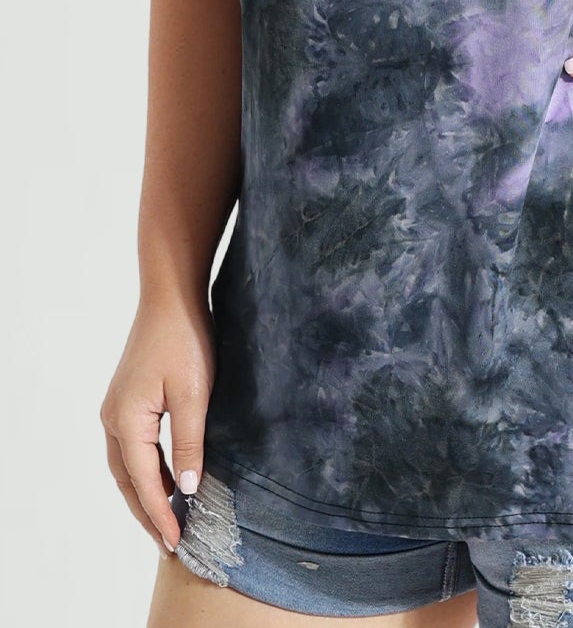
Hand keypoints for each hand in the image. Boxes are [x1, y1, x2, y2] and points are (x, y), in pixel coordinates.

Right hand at [99, 293, 215, 557]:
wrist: (171, 294)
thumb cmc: (184, 339)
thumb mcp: (194, 394)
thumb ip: (189, 444)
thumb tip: (187, 490)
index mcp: (126, 422)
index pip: (144, 484)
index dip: (160, 516)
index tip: (176, 543)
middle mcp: (113, 419)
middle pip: (128, 481)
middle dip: (147, 513)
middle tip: (168, 543)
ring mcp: (118, 408)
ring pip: (128, 465)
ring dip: (146, 493)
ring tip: (168, 519)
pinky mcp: (129, 397)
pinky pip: (134, 446)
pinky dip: (148, 469)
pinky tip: (168, 477)